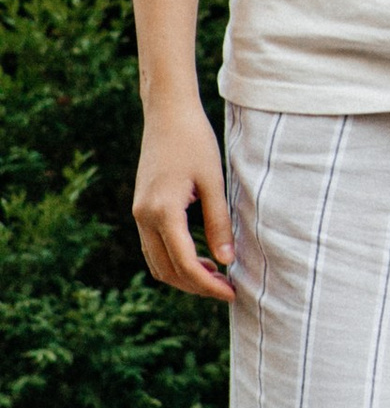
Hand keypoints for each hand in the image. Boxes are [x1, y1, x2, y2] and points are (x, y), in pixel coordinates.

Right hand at [132, 99, 234, 300]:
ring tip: (218, 276)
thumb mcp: (214, 181)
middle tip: (228, 289)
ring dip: (184, 276)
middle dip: (196, 286)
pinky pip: (154, 247)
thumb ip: (219, 223)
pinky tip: (202, 258)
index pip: (185, 263)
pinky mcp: (141, 209)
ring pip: (157, 263)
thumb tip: (227, 261)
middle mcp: (144, 217)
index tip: (233, 293)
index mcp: (163, 211)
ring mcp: (138, 214)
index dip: (208, 284)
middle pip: (167, 270)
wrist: (167, 114)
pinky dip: (175, 260)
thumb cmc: (195, 141)